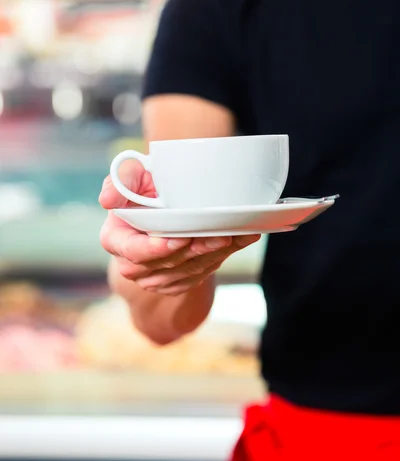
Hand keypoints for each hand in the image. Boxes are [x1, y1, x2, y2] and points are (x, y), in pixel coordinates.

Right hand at [99, 160, 260, 295]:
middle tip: (220, 236)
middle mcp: (132, 264)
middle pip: (168, 263)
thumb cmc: (144, 189)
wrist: (156, 211)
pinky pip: (201, 275)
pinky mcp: (176, 282)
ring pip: (188, 271)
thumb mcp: (131, 177)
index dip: (155, 249)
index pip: (133, 251)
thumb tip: (107, 200)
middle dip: (195, 250)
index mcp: (116, 240)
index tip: (178, 239)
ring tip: (233, 236)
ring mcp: (155, 278)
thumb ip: (121, 180)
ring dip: (212, 255)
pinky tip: (240, 240)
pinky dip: (222, 257)